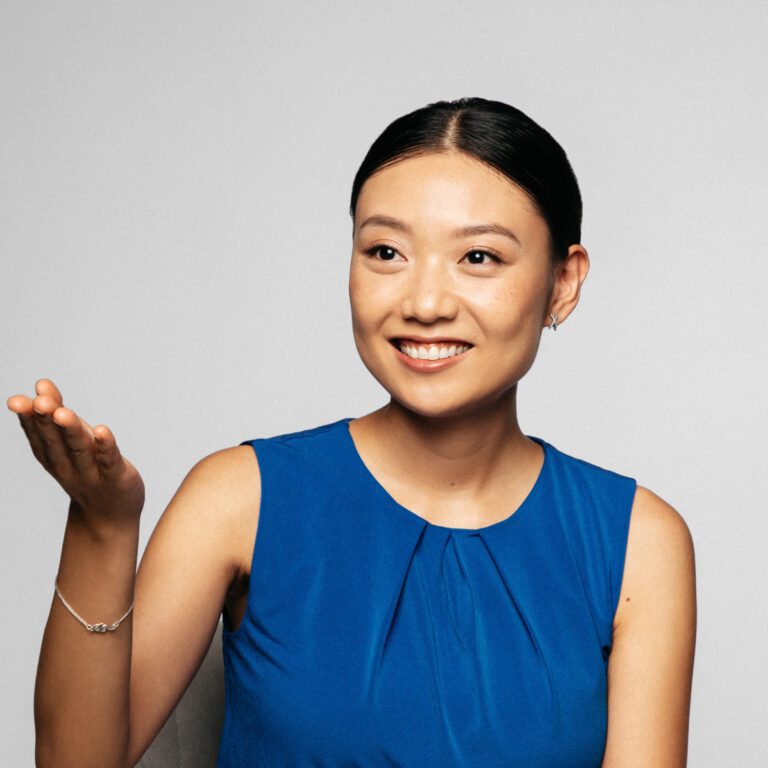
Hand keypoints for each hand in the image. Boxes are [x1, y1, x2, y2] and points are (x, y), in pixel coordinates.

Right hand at [7, 378, 144, 526]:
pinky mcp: (116, 477)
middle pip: (55, 441)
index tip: (18, 400)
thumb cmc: (89, 468)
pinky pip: (110, 461)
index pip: (38, 435)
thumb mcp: (71, 439)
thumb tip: (41, 383)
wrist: (109, 516)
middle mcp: (68, 466)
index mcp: (53, 456)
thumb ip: (57, 410)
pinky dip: (106, 446)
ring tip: (63, 412)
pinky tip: (103, 430)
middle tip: (39, 402)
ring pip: (79, 450)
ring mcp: (92, 474)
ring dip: (71, 431)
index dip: (28, 418)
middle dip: (46, 421)